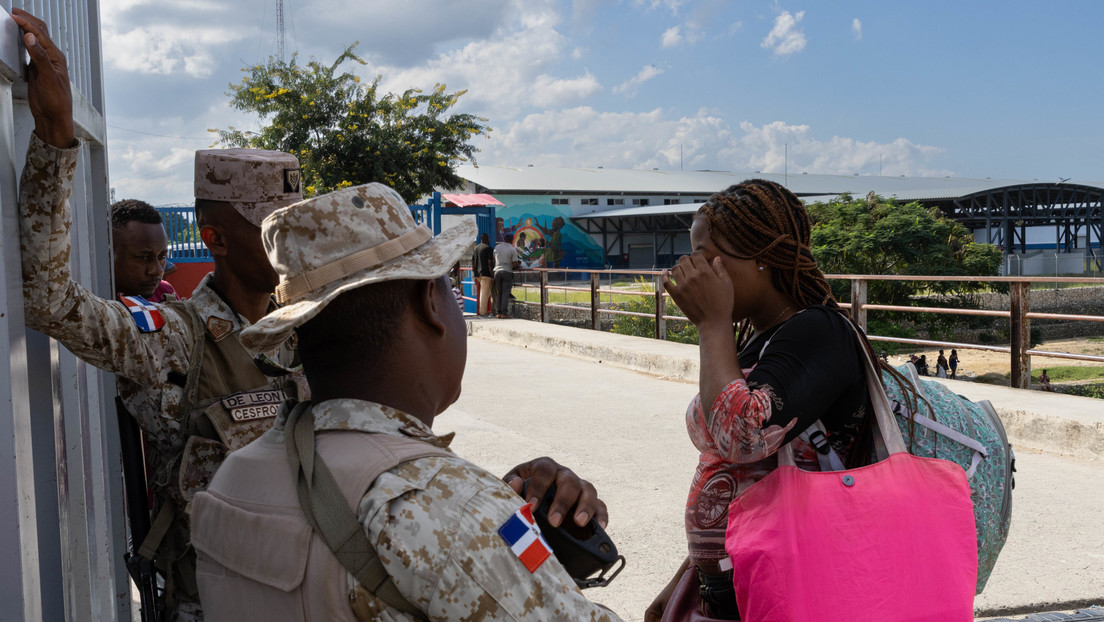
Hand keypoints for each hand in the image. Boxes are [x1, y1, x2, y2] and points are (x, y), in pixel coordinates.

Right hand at [11, 8, 74, 147]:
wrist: (54, 117)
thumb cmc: (57, 101)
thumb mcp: (48, 78)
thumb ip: (40, 57)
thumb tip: (31, 37)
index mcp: (56, 57)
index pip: (40, 34)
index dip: (26, 23)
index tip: (13, 16)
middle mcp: (51, 58)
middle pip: (40, 33)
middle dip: (28, 20)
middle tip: (14, 12)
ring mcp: (43, 63)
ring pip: (34, 41)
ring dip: (25, 29)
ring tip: (14, 20)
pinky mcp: (36, 70)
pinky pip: (28, 51)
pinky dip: (22, 42)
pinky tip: (16, 39)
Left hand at [503, 457, 607, 528]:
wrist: (530, 501)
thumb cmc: (519, 492)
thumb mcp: (510, 487)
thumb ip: (510, 485)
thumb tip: (516, 484)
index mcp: (543, 467)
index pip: (544, 472)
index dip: (538, 489)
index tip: (531, 507)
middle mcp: (563, 474)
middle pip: (569, 481)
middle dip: (562, 502)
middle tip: (554, 522)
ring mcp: (578, 486)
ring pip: (588, 490)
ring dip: (585, 506)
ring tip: (579, 522)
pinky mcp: (588, 501)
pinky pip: (600, 504)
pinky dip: (601, 514)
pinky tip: (600, 526)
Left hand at [661, 253, 733, 328]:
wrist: (713, 322)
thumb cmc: (723, 303)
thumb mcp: (727, 284)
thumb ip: (720, 269)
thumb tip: (716, 258)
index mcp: (705, 272)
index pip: (696, 255)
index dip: (697, 256)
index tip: (699, 260)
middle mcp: (692, 277)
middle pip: (684, 259)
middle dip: (687, 260)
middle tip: (690, 264)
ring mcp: (683, 286)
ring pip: (675, 268)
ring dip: (678, 267)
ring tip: (682, 270)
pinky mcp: (676, 295)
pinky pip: (666, 282)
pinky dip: (664, 275)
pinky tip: (665, 272)